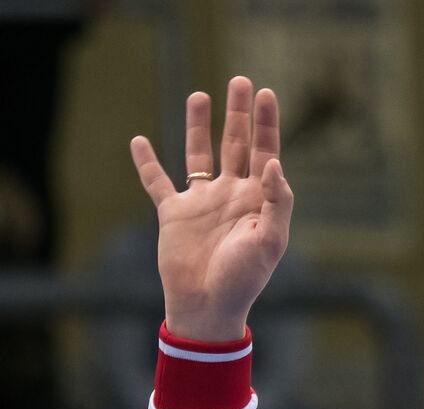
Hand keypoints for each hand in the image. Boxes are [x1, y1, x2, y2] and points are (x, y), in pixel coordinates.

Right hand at [129, 76, 292, 341]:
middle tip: (242, 81)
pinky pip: (157, 183)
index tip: (267, 94)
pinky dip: (147, 163)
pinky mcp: (173, 214)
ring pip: (199, 155)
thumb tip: (272, 162)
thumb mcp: (270, 241)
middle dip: (240, 114)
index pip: (265, 153)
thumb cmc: (244, 278)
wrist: (208, 305)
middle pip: (236, 145)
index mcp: (258, 200)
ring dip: (199, 126)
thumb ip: (277, 201)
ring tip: (200, 95)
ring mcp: (202, 203)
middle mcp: (231, 195)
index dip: (267, 124)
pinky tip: (139, 141)